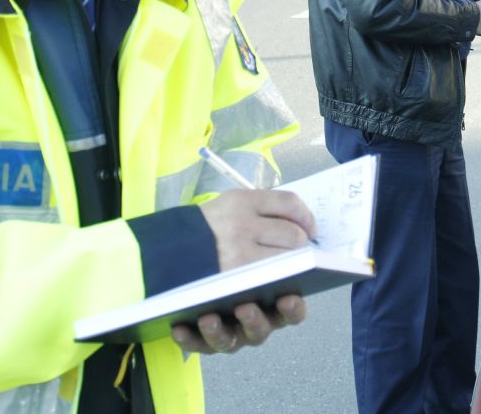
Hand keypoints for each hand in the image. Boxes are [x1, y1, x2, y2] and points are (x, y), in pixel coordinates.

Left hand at [171, 190, 315, 354]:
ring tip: (210, 317)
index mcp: (274, 292)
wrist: (176, 240)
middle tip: (245, 305)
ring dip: (222, 331)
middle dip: (256, 318)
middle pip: (264, 327)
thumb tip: (303, 231)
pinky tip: (179, 327)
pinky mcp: (197, 332)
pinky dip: (189, 337)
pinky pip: (195, 344)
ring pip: (230, 342)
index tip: (286, 297)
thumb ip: (283, 216)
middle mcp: (254, 311)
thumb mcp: (250, 212)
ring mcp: (226, 325)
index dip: (292, 307)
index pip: (292, 309)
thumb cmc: (223, 228)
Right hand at [199, 189, 316, 270]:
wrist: (170, 252)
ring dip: (294, 261)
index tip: (310, 227)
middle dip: (301, 242)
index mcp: (241, 201)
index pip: (289, 203)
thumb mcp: (229, 205)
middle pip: (293, 233)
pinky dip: (281, 276)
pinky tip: (281, 278)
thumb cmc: (207, 228)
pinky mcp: (237, 278)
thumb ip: (260, 208)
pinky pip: (273, 274)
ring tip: (289, 262)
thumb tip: (298, 221)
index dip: (306, 216)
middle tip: (300, 248)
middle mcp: (241, 224)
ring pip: (287, 257)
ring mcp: (240, 253)